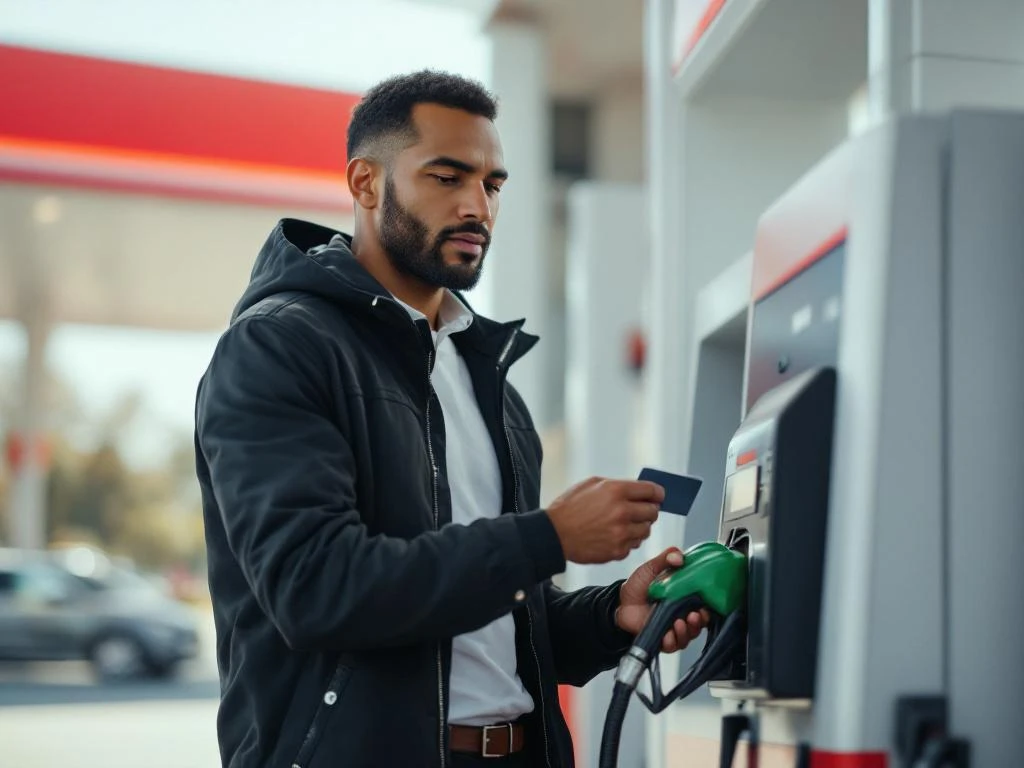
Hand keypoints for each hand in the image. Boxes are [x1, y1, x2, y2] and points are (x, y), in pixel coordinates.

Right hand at [546, 477, 663, 563]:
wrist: (553, 535)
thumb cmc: (570, 507)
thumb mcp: (591, 485)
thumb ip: (617, 486)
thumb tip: (638, 491)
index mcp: (616, 491)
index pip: (652, 491)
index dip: (658, 494)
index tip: (658, 497)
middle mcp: (622, 512)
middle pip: (653, 512)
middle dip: (649, 510)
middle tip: (642, 511)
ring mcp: (621, 534)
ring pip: (646, 530)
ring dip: (640, 527)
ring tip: (626, 524)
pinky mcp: (617, 551)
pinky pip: (634, 545)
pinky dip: (628, 541)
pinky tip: (615, 536)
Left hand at [615, 547, 710, 652]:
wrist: (620, 603)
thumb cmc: (637, 586)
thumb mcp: (650, 568)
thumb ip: (665, 559)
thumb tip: (679, 556)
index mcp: (683, 598)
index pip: (703, 605)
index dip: (708, 606)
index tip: (705, 604)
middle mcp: (682, 614)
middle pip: (700, 622)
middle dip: (700, 621)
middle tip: (694, 615)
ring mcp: (674, 628)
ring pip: (689, 635)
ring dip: (687, 631)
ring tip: (679, 622)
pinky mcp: (663, 639)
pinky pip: (673, 645)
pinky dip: (673, 641)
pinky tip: (668, 633)